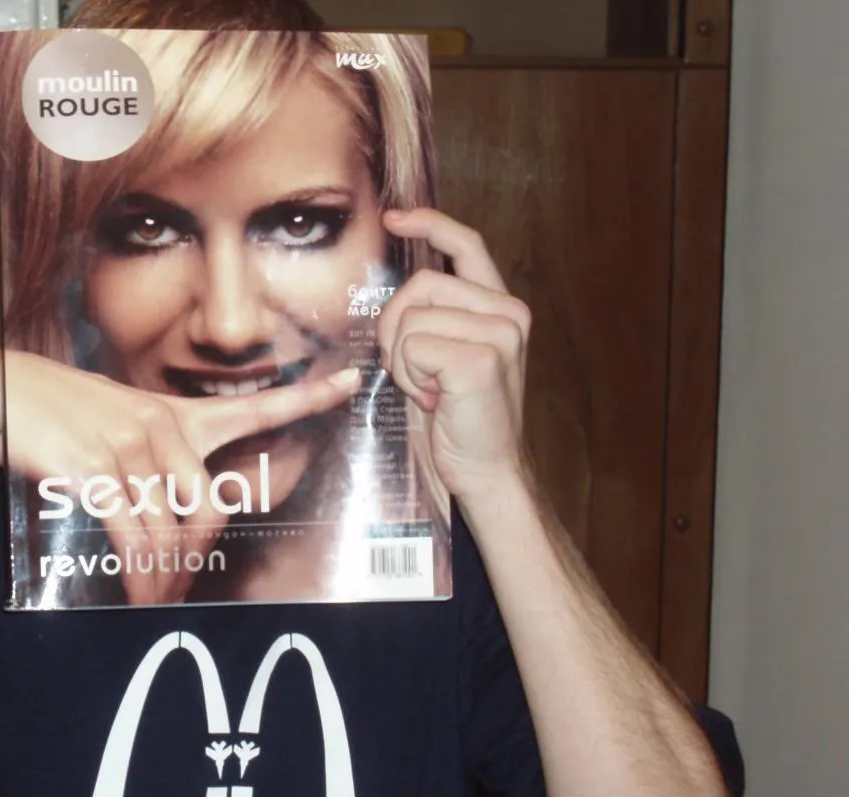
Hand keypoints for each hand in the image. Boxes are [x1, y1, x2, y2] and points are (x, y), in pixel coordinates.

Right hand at [0, 349, 359, 604]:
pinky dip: (137, 572)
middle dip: (198, 561)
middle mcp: (161, 425)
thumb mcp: (109, 423)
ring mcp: (129, 444)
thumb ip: (147, 461)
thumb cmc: (46, 413)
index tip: (350, 381)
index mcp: (173, 413)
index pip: (252, 405)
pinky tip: (134, 591)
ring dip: (164, 579)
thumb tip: (166, 521)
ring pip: (171, 530)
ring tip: (152, 604)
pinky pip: (133, 533)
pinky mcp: (94, 467)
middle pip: (210, 508)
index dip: (305, 398)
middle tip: (178, 592)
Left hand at [376, 208, 530, 502]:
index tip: (394, 217)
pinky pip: (413, 348)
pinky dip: (410, 378)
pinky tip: (436, 401)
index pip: (467, 245)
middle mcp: (509, 313)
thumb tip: (397, 290)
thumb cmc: (458, 420)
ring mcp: (500, 334)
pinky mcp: (482, 359)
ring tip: (431, 391)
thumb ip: (435, 317)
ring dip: (403, 361)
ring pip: (411, 318)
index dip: (430, 223)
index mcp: (501, 308)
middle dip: (395, 328)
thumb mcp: (446, 357)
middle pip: (421, 284)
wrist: (485, 471)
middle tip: (414, 373)